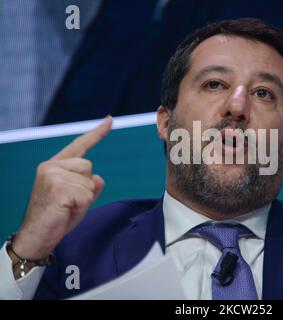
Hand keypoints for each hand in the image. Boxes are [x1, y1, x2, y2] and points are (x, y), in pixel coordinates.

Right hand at [12, 116, 112, 260]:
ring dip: (84, 199)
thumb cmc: (57, 218)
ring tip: (66, 207)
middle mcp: (51, 166)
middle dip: (86, 187)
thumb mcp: (78, 199)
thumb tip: (99, 177)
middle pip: (89, 167)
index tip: (110, 119)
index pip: (80, 145)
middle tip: (69, 202)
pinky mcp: (57, 188)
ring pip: (89, 182)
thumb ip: (90, 185)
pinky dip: (81, 206)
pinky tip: (65, 210)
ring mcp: (53, 175)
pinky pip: (86, 194)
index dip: (97, 133)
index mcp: (55, 165)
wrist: (37, 237)